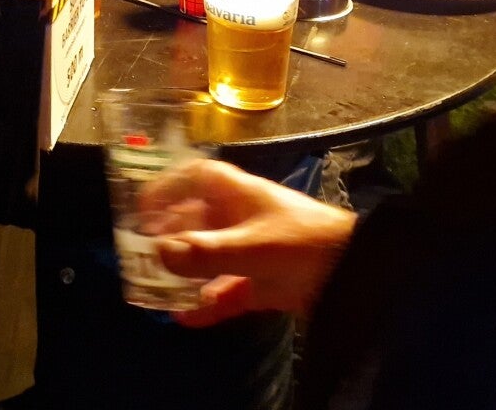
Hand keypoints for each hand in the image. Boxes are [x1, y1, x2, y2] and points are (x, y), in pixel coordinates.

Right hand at [146, 159, 356, 324]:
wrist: (355, 274)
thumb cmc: (300, 242)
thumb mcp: (250, 246)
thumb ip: (204, 252)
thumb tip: (159, 254)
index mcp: (237, 194)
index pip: (195, 178)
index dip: (167, 187)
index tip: (141, 207)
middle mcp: (240, 218)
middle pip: (195, 221)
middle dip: (168, 237)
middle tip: (140, 254)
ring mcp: (250, 251)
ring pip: (207, 258)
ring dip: (183, 273)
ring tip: (154, 287)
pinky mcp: (261, 283)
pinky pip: (224, 291)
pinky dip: (206, 303)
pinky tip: (184, 317)